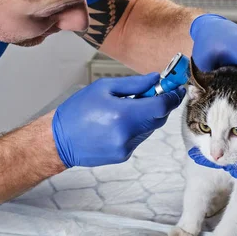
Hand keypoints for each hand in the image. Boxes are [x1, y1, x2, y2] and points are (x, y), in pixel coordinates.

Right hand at [52, 73, 185, 167]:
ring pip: (149, 128)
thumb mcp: (103, 88)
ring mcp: (126, 147)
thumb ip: (134, 84)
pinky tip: (119, 121)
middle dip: (160, 104)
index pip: (161, 106)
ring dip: (146, 116)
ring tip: (127, 107)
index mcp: (123, 115)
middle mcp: (127, 134)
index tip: (177, 88)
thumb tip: (156, 80)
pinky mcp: (123, 155)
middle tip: (152, 92)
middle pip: (158, 118)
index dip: (172, 96)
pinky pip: (138, 137)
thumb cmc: (77, 111)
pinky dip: (136, 126)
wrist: (59, 140)